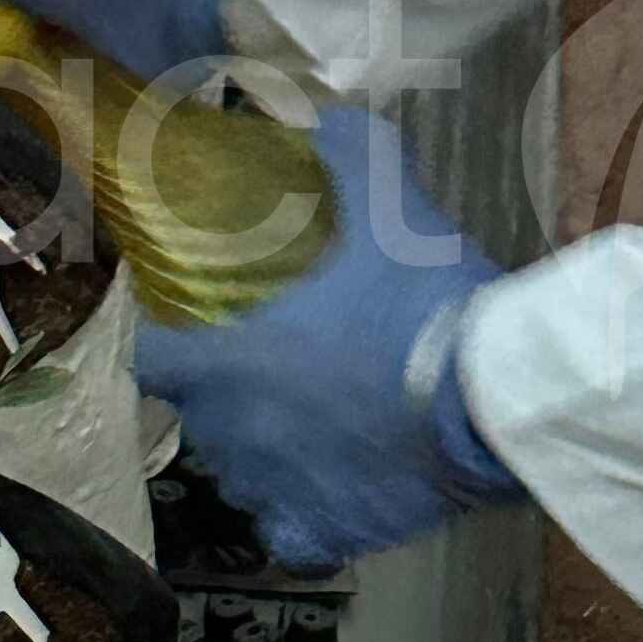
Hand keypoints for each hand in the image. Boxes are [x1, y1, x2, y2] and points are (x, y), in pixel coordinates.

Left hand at [138, 106, 522, 572]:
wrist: (494, 391)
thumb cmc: (423, 296)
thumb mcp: (386, 197)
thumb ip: (343, 148)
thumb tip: (316, 110)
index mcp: (229, 357)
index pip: (148, 355)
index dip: (163, 337)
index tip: (187, 321)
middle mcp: (235, 430)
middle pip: (199, 413)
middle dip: (226, 387)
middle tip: (274, 356)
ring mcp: (274, 486)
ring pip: (241, 470)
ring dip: (262, 444)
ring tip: (310, 415)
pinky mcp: (324, 531)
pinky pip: (288, 527)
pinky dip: (300, 508)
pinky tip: (327, 482)